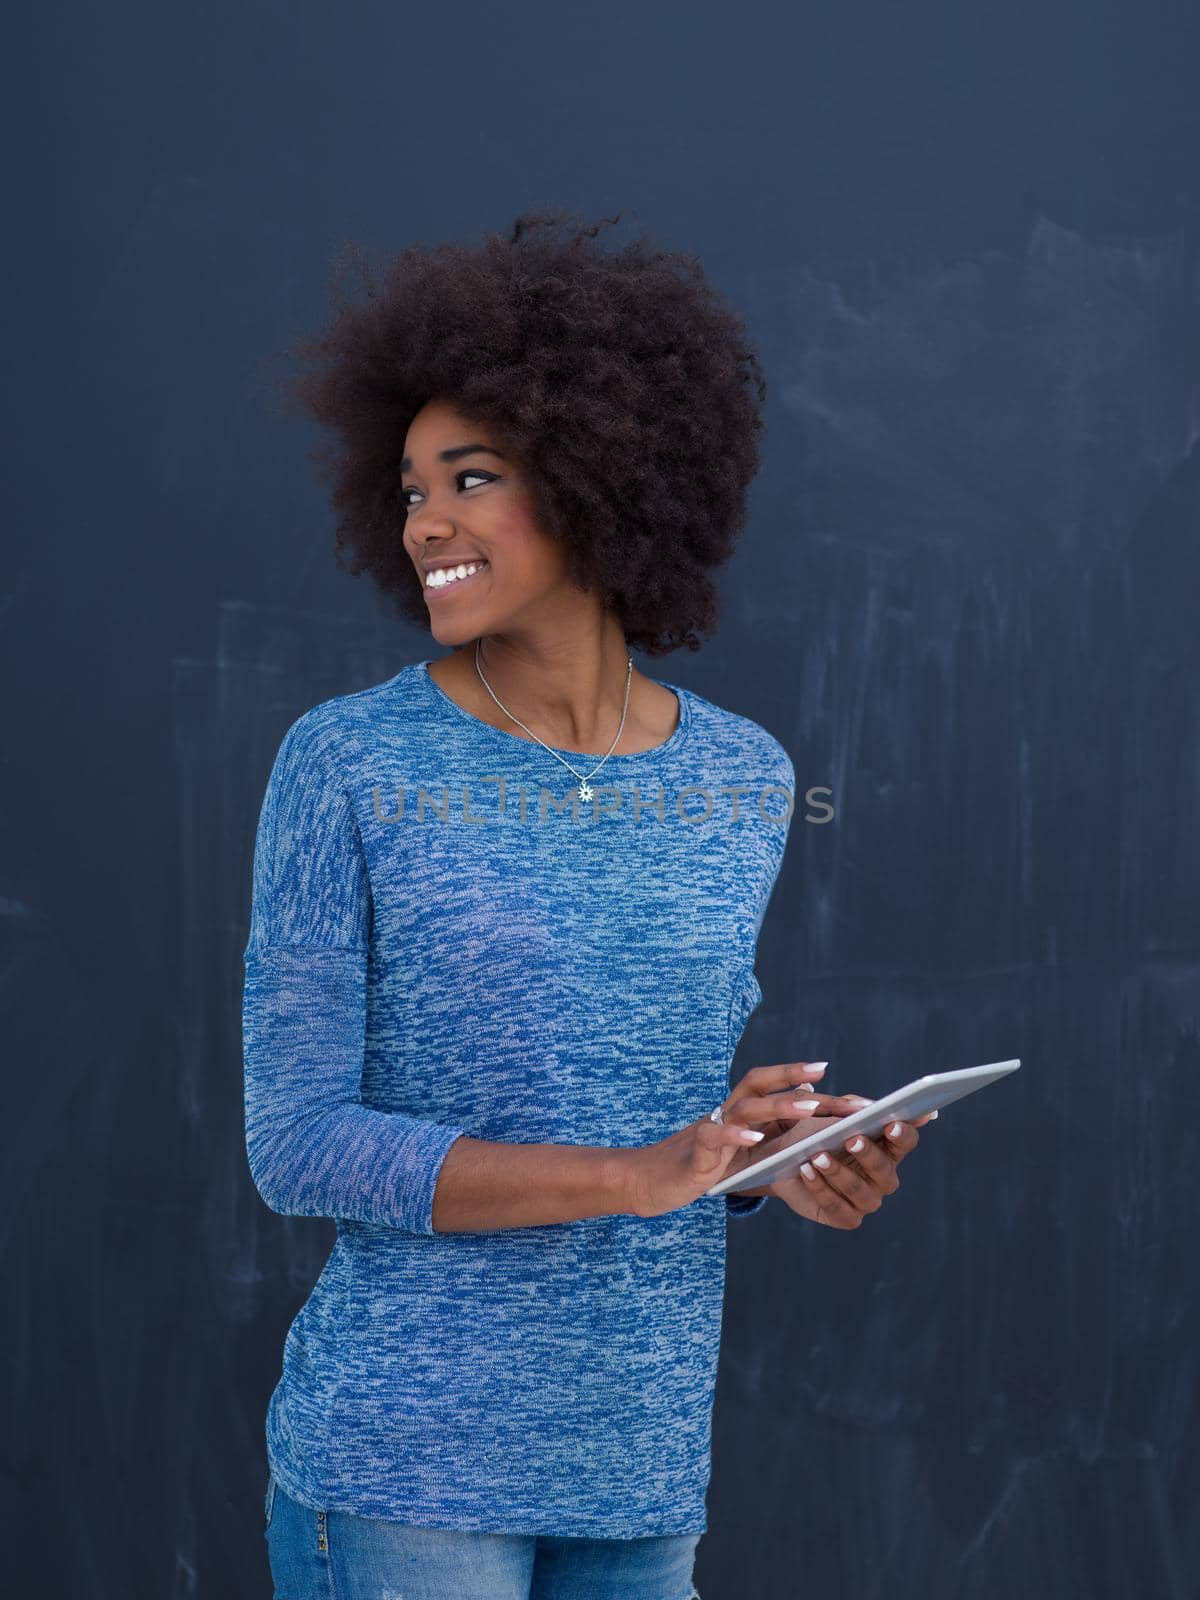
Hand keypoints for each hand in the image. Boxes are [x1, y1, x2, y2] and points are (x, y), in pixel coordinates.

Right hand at [621, 1060, 851, 1217]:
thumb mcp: (742, 1145)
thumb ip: (771, 1124)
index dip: (799, 1076)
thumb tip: (807, 1095)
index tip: (828, 1072)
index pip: (771, 1085)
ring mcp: (710, 1130)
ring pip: (745, 1107)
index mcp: (738, 1112)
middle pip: (760, 1084)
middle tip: (832, 1079)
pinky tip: (755, 1137)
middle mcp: (725, 1113)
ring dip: (779, 1104)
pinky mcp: (695, 1153)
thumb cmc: (700, 1163)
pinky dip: (734, 1134)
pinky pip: (714, 1137)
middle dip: (795, 1079)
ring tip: (811, 1106)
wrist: (651, 1180)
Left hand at [766, 1112, 934, 1227]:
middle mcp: (881, 1177)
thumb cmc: (811, 1131)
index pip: (905, 1141)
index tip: (891, 1124)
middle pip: (886, 1170)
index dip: (903, 1134)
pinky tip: (806, 1171)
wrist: (780, 1156)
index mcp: (886, 1147)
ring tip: (817, 1156)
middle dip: (869, 1155)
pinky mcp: (845, 1217)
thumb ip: (847, 1108)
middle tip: (851, 1140)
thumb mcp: (826, 1112)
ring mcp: (866, 1200)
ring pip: (861, 1192)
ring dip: (839, 1173)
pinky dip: (820, 1188)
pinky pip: (837, 1208)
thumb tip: (866, 1106)